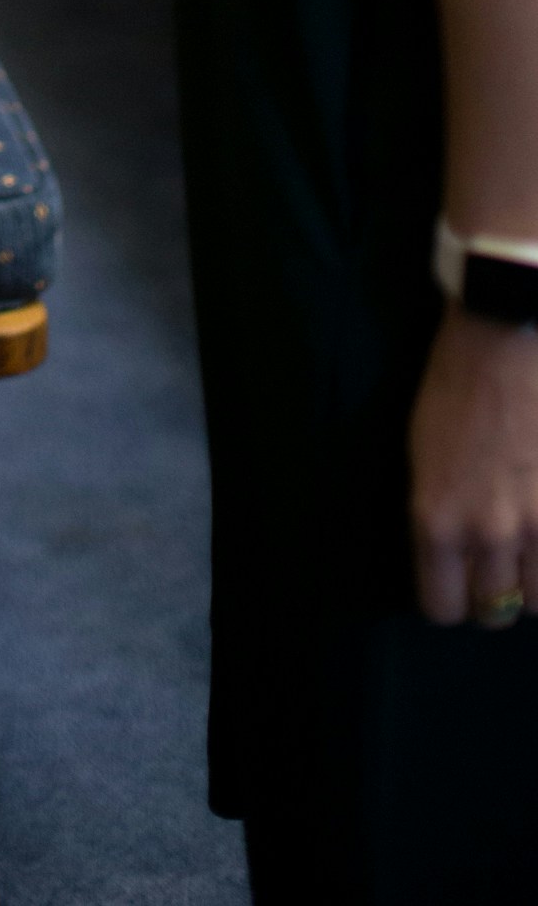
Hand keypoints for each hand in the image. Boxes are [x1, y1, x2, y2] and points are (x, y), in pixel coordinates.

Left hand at [411, 304, 537, 624]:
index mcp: (436, 519)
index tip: (453, 581)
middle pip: (493, 612)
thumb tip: (452, 568)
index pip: (442, 608)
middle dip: (489, 594)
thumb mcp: (421, 458)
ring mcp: (537, 523)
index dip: (447, 598)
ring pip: (537, 601)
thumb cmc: (452, 389)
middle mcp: (488, 533)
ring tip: (522, 546)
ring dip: (528, 579)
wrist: (502, 336)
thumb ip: (437, 521)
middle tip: (491, 565)